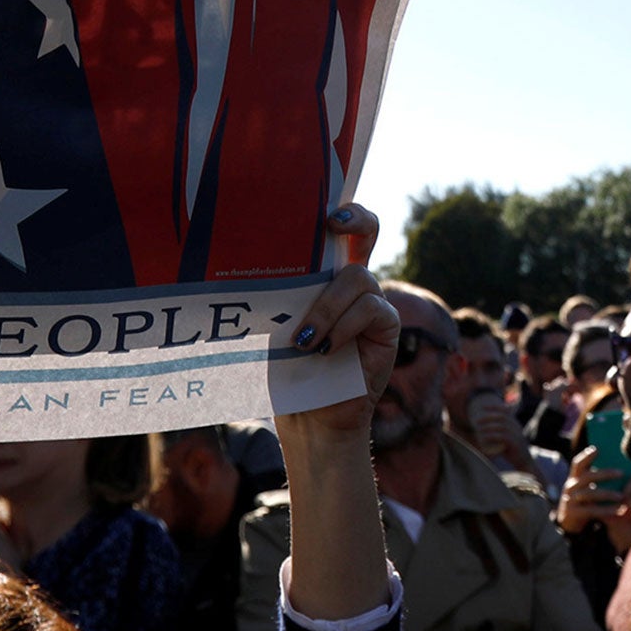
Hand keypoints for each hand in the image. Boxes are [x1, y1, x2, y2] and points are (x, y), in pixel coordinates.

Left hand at [278, 205, 398, 442]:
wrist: (310, 419)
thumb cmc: (286, 370)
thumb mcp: (275, 325)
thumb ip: (279, 297)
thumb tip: (244, 266)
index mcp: (326, 276)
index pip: (343, 231)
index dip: (344, 211)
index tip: (326, 212)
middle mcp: (354, 284)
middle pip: (368, 232)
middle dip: (355, 220)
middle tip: (332, 225)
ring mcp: (373, 304)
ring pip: (359, 278)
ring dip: (328, 307)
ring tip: (303, 339)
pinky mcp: (386, 330)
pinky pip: (372, 310)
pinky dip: (344, 327)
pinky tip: (325, 348)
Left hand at [467, 390, 522, 459]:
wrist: (524, 462)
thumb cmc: (512, 451)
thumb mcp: (505, 439)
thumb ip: (497, 433)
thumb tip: (481, 430)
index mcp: (514, 424)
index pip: (505, 411)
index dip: (494, 407)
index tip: (482, 407)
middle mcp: (516, 427)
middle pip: (502, 417)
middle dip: (488, 417)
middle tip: (477, 421)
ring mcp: (516, 435)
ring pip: (502, 426)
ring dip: (488, 427)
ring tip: (479, 430)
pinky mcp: (515, 444)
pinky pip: (503, 437)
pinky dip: (492, 436)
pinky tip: (484, 438)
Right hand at [555, 445, 626, 534]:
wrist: (569, 523)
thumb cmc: (583, 501)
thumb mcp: (584, 488)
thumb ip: (593, 478)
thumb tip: (616, 465)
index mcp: (574, 478)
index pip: (577, 463)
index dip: (586, 456)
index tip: (597, 449)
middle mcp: (571, 486)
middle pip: (588, 476)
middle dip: (605, 473)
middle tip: (621, 473)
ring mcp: (570, 499)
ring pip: (590, 493)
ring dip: (607, 494)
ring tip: (622, 495)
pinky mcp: (574, 513)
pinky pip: (592, 510)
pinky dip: (606, 510)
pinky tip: (618, 510)